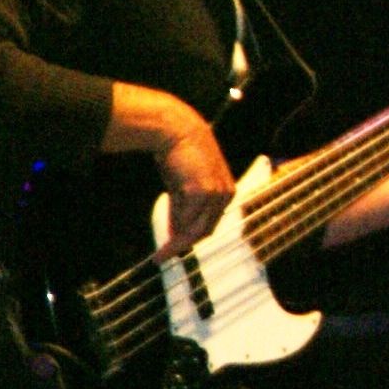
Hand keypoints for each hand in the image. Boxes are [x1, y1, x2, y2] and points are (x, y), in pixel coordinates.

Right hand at [155, 111, 236, 259]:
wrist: (176, 130)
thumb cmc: (179, 155)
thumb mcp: (182, 185)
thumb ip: (182, 208)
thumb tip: (175, 233)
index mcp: (225, 192)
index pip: (210, 223)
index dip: (192, 238)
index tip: (175, 250)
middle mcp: (226, 194)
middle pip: (205, 230)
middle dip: (183, 245)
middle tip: (163, 258)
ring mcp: (216, 193)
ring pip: (197, 228)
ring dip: (178, 242)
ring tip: (162, 254)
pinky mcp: (203, 191)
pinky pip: (188, 217)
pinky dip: (176, 227)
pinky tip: (167, 233)